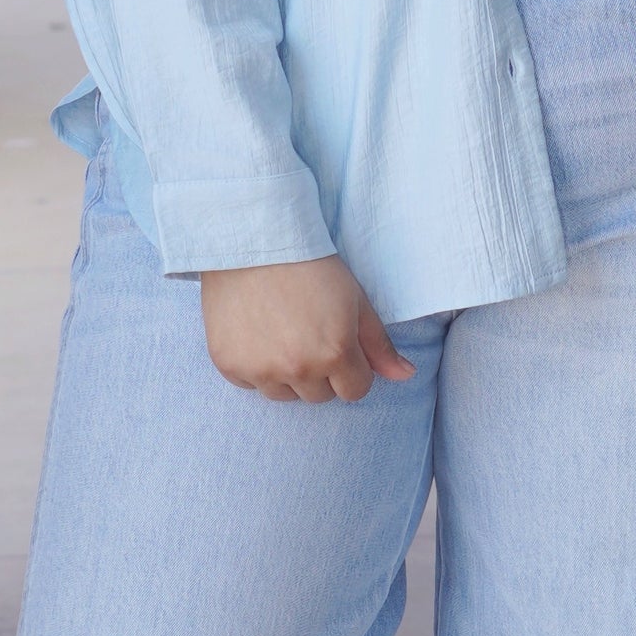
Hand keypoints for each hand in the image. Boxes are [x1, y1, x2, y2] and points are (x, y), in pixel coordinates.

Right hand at [200, 254, 416, 403]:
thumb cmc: (312, 264)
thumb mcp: (355, 299)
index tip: (339, 343)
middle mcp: (298, 369)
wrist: (256, 239)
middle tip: (309, 331)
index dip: (352, 367)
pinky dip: (255, 365)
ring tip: (282, 330)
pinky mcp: (229, 365)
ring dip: (287, 373)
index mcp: (335, 353)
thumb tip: (406, 376)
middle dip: (320, 372)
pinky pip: (250, 383)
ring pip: (284, 394)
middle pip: (320, 396)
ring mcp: (261, 369)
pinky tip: (257, 331)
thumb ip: (379, 345)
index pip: (355, 391)